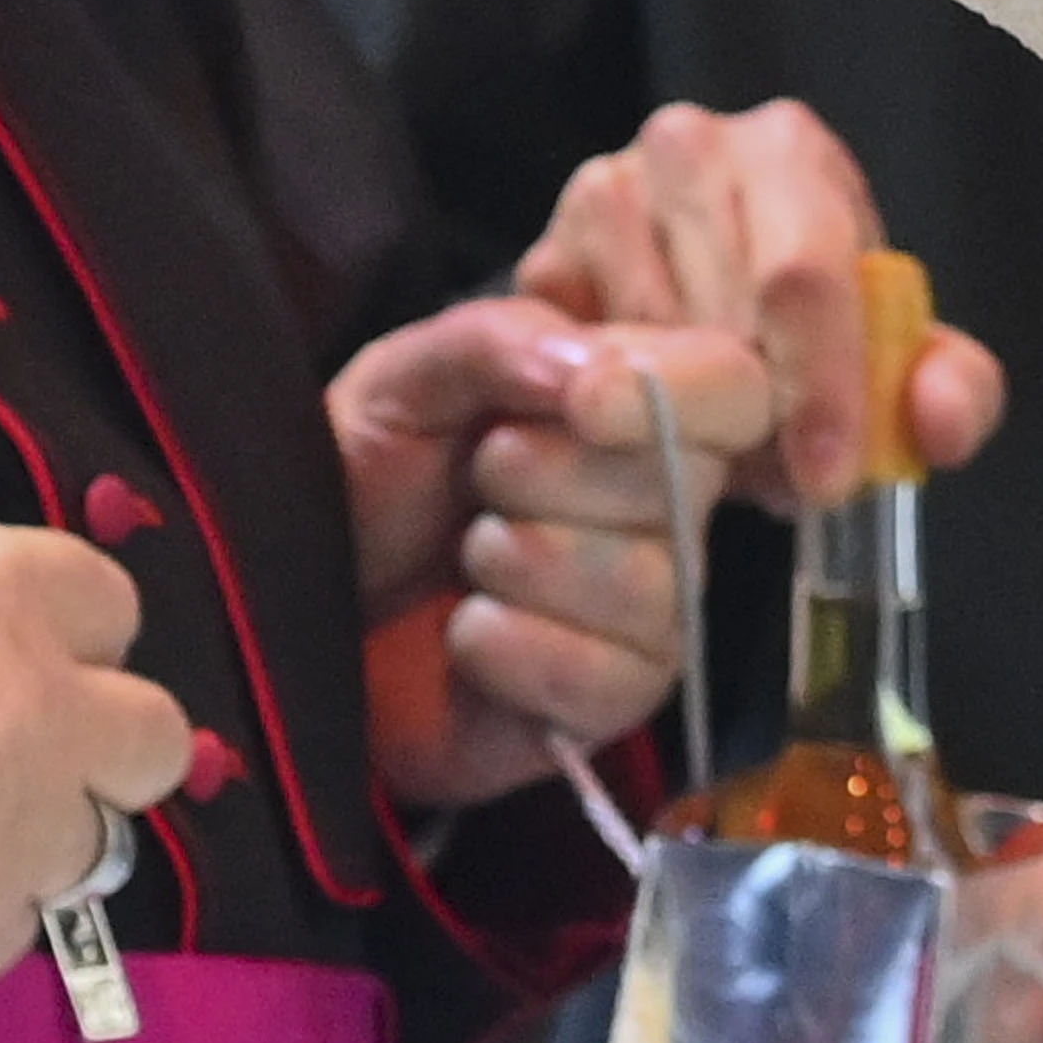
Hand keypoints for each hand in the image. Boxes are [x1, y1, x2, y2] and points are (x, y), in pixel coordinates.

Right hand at [0, 493, 187, 1015]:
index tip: (13, 654)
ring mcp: (10, 838)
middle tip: (14, 751)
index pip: (112, 602)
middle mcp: (30, 711)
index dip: (58, 631)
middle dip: (95, 740)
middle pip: (154, 736)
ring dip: (35, 833)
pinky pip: (13, 925)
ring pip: (95, 842)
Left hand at [329, 297, 767, 807]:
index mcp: (639, 406)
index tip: (583, 405)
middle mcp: (667, 505)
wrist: (308, 600)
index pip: (734, 388)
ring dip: (513, 561)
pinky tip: (466, 634)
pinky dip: (504, 647)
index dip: (678, 395)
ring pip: (640, 585)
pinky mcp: (615, 700)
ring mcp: (652, 609)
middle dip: (540, 476)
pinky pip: (598, 675)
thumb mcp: (405, 378)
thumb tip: (596, 370)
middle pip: (679, 485)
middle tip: (476, 480)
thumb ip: (497, 342)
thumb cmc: (370, 477)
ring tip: (464, 559)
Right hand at [519, 98, 1011, 508]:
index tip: (827, 478)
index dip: (822, 387)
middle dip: (762, 415)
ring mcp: (600, 195)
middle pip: (722, 314)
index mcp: (787, 148)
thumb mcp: (896, 357)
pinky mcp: (538, 262)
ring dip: (694, 421)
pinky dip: (629, 417)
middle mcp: (685, 146)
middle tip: (781, 476)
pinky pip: (584, 369)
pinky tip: (665, 427)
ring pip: (648, 347)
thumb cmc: (813, 325)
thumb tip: (943, 420)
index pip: (803, 275)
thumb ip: (952, 389)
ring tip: (730, 446)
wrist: (702, 311)